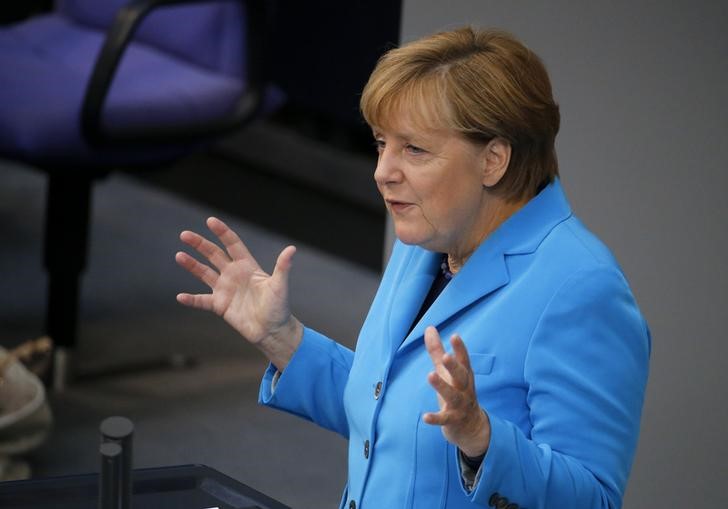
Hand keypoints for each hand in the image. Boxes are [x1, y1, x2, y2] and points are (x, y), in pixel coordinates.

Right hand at [175, 217, 301, 369]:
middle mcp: (234, 275)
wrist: (272, 330)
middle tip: (184, 234)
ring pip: (204, 273)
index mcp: (247, 266)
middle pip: (214, 254)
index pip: (232, 244)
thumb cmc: (279, 307)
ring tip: (179, 255)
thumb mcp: (279, 285)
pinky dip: (191, 299)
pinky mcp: (220, 306)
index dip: (222, 232)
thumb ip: (282, 267)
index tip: (210, 221)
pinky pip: (202, 301)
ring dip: (192, 265)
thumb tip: (292, 249)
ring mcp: (225, 290)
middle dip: (200, 244)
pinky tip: (180, 297)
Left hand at [423, 326, 490, 457]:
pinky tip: (425, 416)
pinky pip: (444, 419)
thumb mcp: (447, 371)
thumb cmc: (457, 392)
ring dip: (442, 387)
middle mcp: (464, 389)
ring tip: (430, 375)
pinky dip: (435, 418)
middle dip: (454, 366)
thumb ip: (437, 351)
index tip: (455, 336)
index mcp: (464, 376)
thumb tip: (429, 328)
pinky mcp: (453, 420)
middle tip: (445, 356)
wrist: (472, 427)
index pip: (464, 360)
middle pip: (461, 376)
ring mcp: (460, 405)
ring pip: (452, 396)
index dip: (460, 349)